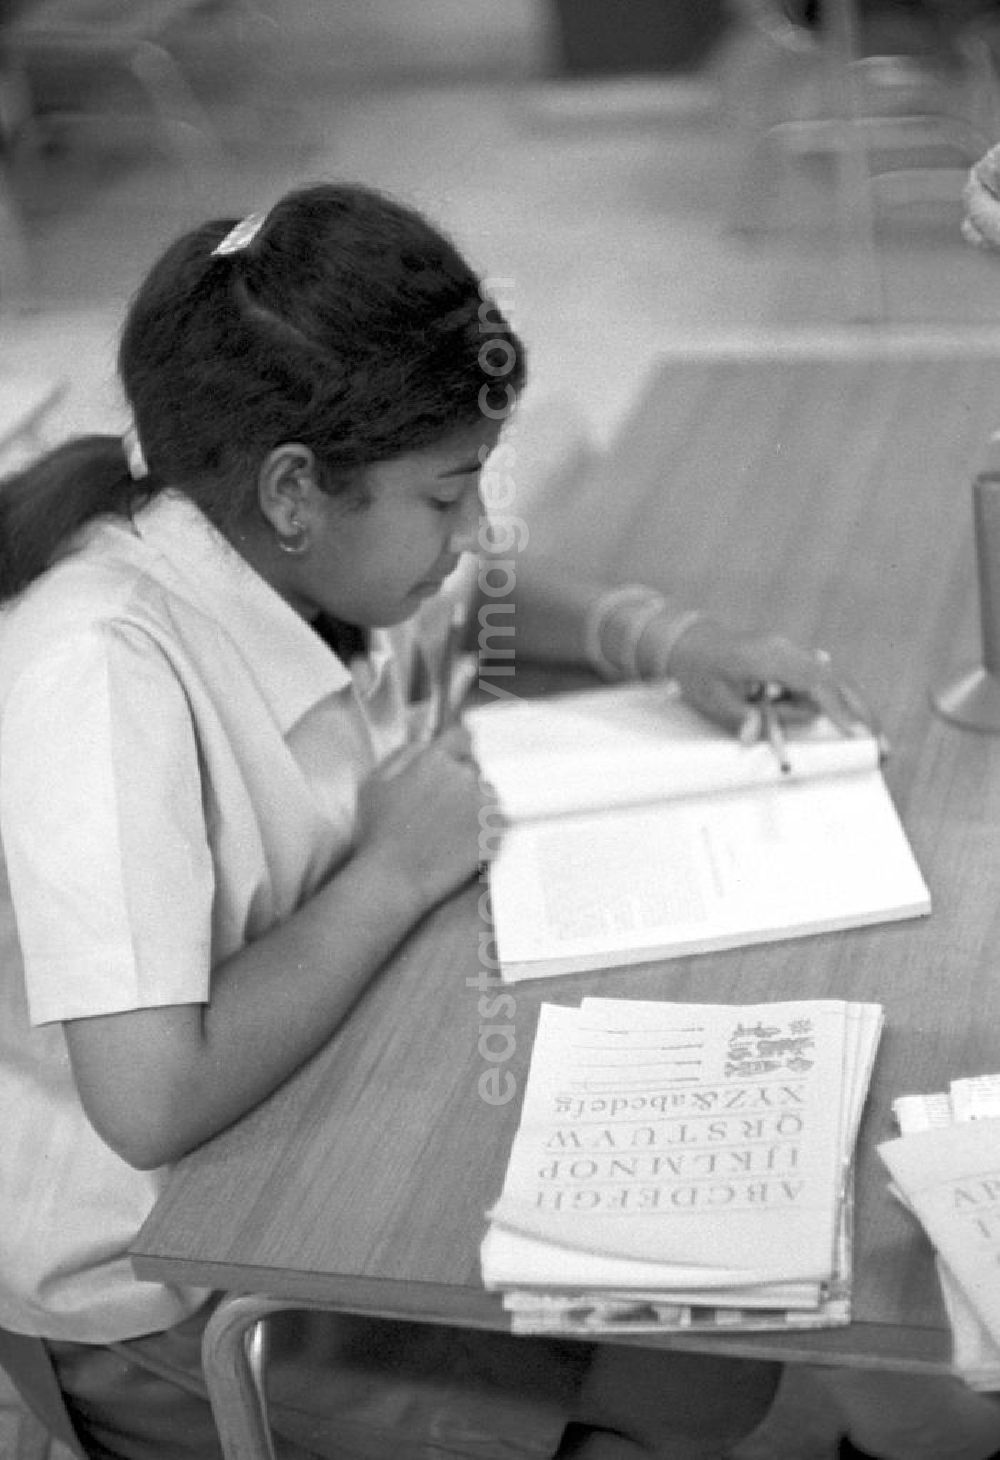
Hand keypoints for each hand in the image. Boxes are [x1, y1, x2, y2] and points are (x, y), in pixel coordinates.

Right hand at [354, 727, 503, 909]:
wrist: (393, 879)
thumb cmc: (377, 832)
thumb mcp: (376, 781)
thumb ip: (404, 753)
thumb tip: (428, 743)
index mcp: (436, 760)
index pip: (462, 737)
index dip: (457, 749)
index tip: (453, 760)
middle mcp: (465, 777)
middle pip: (474, 767)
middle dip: (462, 780)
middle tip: (442, 806)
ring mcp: (483, 805)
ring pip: (488, 793)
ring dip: (476, 803)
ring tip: (451, 827)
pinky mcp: (495, 832)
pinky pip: (497, 819)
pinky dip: (485, 826)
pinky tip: (462, 840)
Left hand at [659, 617, 878, 742]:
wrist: (688, 641)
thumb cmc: (698, 670)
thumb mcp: (712, 698)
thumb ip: (738, 716)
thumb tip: (754, 734)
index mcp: (769, 656)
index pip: (815, 683)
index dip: (839, 710)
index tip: (858, 735)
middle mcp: (787, 650)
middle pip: (836, 681)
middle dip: (861, 713)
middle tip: (882, 746)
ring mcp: (791, 653)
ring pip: (832, 683)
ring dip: (845, 712)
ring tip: (871, 741)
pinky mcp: (791, 661)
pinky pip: (818, 683)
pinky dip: (831, 703)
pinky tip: (846, 725)